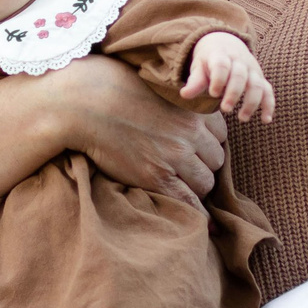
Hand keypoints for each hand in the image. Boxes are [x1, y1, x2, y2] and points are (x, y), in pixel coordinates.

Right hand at [57, 54, 228, 202]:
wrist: (87, 104)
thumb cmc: (116, 90)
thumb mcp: (159, 86)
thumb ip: (182, 98)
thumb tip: (195, 104)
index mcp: (192, 108)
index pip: (221, 133)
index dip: (208, 141)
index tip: (195, 145)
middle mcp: (189, 132)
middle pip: (216, 159)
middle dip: (204, 164)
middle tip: (186, 166)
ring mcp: (174, 156)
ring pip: (206, 181)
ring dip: (197, 185)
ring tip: (181, 184)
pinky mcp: (156, 177)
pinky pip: (189, 201)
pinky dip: (198, 212)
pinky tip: (203, 222)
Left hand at [181, 32, 275, 122]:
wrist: (226, 44)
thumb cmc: (209, 61)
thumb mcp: (199, 67)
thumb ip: (195, 81)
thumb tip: (184, 95)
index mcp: (221, 56)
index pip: (222, 65)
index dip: (219, 79)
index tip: (213, 93)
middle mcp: (239, 61)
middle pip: (240, 75)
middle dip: (234, 93)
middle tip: (225, 109)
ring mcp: (252, 70)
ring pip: (256, 84)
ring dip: (251, 102)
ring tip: (242, 118)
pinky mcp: (260, 79)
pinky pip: (268, 91)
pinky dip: (269, 105)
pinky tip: (266, 120)